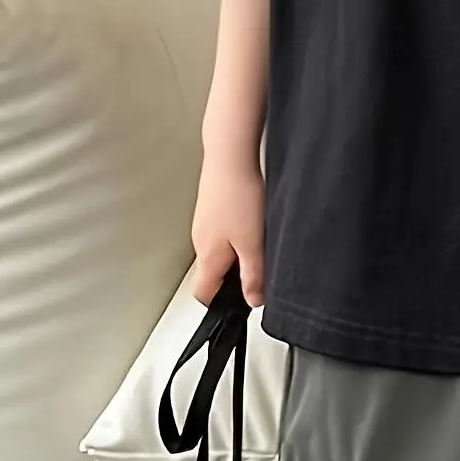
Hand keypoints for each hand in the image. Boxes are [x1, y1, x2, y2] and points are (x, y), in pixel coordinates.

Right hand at [189, 157, 265, 306]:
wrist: (229, 156)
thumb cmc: (238, 196)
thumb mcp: (252, 243)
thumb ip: (253, 274)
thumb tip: (253, 300)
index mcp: (207, 257)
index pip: (203, 294)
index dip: (220, 304)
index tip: (240, 302)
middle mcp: (201, 241)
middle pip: (212, 272)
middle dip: (233, 277)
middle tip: (259, 270)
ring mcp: (204, 222)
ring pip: (219, 250)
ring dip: (237, 253)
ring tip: (259, 240)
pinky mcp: (211, 206)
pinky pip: (222, 230)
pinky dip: (236, 233)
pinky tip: (251, 220)